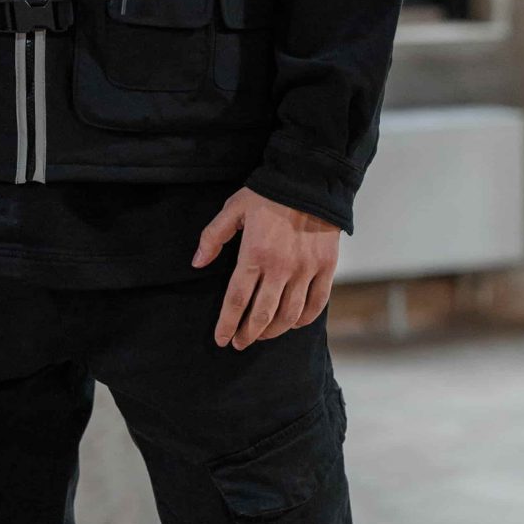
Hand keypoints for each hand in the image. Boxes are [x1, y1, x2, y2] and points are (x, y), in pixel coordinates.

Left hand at [193, 188, 339, 348]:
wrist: (310, 180)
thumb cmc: (268, 194)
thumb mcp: (233, 209)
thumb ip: (213, 237)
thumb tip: (197, 263)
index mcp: (255, 254)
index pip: (237, 300)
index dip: (227, 324)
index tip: (222, 339)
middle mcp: (281, 267)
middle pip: (262, 314)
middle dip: (248, 334)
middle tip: (239, 343)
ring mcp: (306, 269)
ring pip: (289, 315)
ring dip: (273, 331)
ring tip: (262, 335)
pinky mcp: (326, 267)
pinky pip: (316, 303)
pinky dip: (304, 319)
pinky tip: (293, 323)